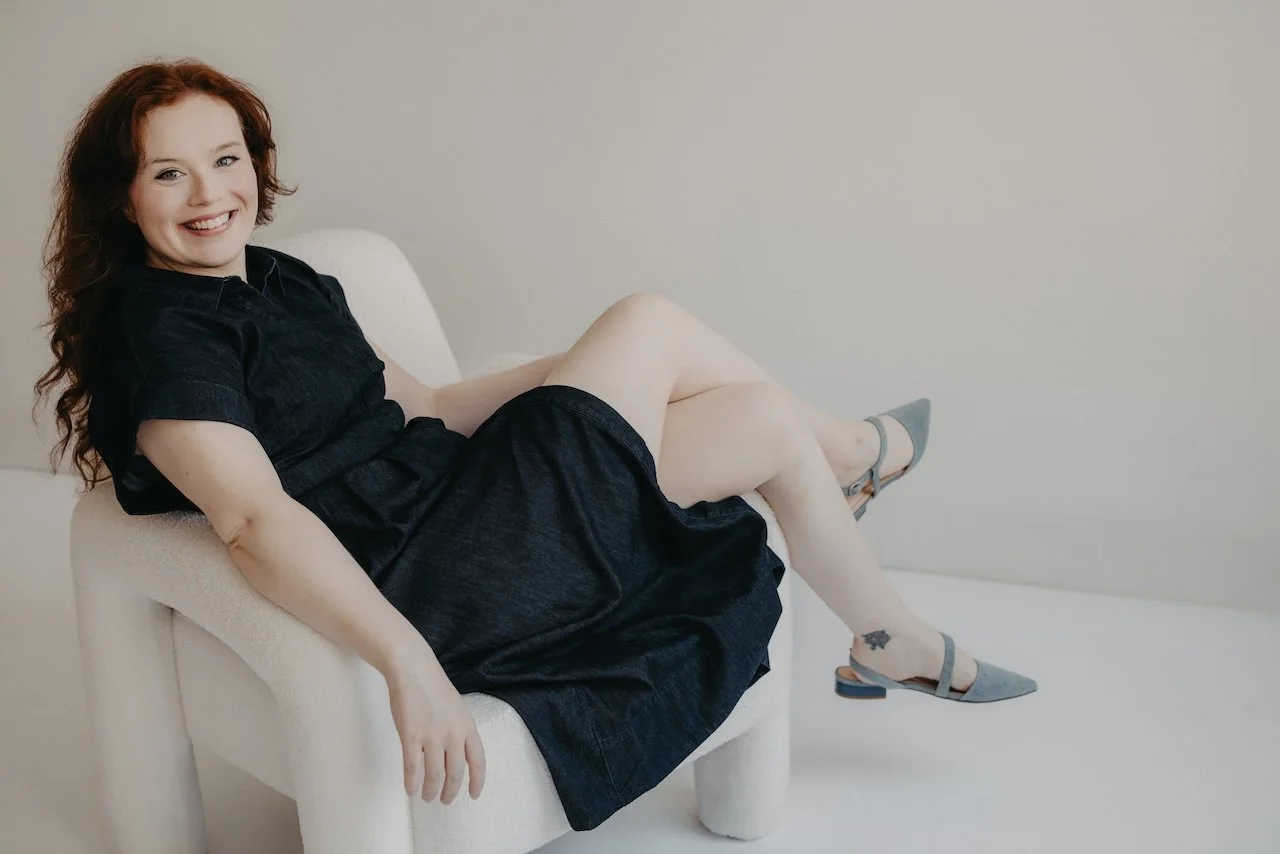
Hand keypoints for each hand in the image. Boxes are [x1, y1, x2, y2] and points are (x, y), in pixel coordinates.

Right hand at [384, 645, 485, 803]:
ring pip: (434, 775)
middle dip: (450, 792)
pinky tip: (410, 790)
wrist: (413, 669)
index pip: (478, 761)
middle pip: (455, 774)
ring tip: (427, 797)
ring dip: (431, 791)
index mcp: (468, 726)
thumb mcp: (458, 708)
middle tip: (445, 801)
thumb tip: (459, 755)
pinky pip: (413, 768)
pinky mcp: (411, 736)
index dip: (477, 782)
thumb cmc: (433, 687)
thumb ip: (460, 731)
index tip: (473, 796)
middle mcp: (453, 734)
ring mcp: (432, 736)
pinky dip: (412, 783)